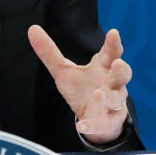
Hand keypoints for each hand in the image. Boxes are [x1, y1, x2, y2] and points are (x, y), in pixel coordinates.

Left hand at [28, 25, 132, 144]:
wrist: (92, 117)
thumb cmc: (82, 88)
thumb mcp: (63, 71)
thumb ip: (49, 52)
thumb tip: (32, 28)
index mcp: (103, 67)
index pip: (111, 52)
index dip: (113, 43)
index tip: (113, 33)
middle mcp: (112, 83)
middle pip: (123, 74)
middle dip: (122, 69)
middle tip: (117, 63)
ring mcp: (114, 103)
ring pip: (117, 99)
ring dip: (109, 97)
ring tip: (98, 94)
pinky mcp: (110, 121)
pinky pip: (105, 124)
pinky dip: (93, 125)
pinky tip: (81, 126)